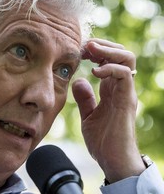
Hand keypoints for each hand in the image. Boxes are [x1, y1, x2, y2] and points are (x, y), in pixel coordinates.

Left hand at [72, 38, 145, 182]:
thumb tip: (78, 80)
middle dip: (102, 45)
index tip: (78, 50)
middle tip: (84, 45)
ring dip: (107, 50)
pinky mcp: (127, 100)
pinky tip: (94, 72)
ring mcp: (125, 92)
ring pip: (126, 58)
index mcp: (111, 88)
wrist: (112, 160)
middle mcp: (120, 86)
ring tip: (90, 50)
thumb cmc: (102, 139)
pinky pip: (125, 75)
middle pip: (120, 53)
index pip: (108, 60)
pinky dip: (110, 68)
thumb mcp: (88, 115)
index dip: (94, 51)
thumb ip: (85, 98)